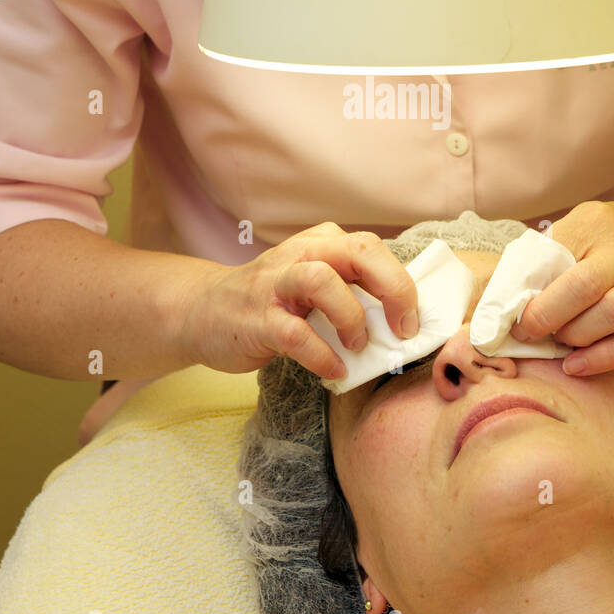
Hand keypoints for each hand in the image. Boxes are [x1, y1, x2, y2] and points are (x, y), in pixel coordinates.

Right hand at [178, 222, 418, 379]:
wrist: (200, 312)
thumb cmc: (270, 302)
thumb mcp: (311, 282)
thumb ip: (349, 289)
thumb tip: (402, 318)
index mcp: (320, 244)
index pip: (373, 249)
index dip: (402, 283)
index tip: (413, 320)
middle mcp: (300, 255)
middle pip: (359, 251)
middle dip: (392, 288)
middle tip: (402, 328)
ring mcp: (274, 285)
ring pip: (322, 280)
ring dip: (351, 316)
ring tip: (357, 345)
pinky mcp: (256, 319)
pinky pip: (295, 334)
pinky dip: (322, 355)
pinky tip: (334, 370)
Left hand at [511, 198, 613, 375]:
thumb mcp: (586, 227)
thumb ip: (551, 253)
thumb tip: (507, 293)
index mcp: (598, 225)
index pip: (554, 255)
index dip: (526, 289)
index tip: (508, 312)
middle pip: (584, 286)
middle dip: (548, 315)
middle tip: (527, 332)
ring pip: (613, 314)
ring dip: (576, 335)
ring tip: (559, 342)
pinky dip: (602, 359)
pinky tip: (576, 365)